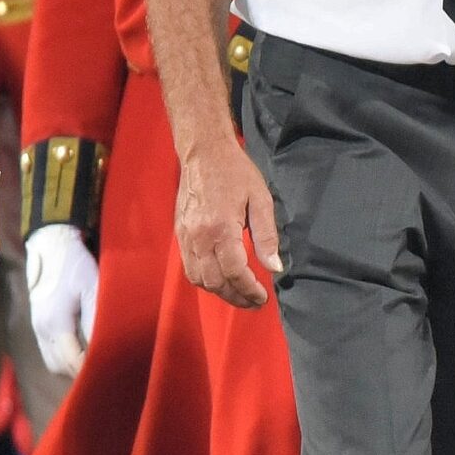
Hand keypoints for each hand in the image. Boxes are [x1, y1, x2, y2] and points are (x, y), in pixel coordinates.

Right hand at [26, 223, 99, 376]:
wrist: (51, 246)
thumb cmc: (75, 265)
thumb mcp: (92, 288)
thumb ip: (95, 319)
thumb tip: (102, 346)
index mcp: (55, 323)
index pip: (71, 360)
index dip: (88, 369)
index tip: (107, 371)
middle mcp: (42, 329)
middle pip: (59, 366)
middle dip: (78, 371)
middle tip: (102, 369)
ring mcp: (37, 326)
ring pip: (52, 360)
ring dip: (69, 365)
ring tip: (92, 362)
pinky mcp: (37, 322)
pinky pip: (48, 350)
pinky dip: (62, 355)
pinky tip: (80, 350)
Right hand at [175, 137, 280, 310]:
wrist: (204, 153)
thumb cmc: (236, 173)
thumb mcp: (261, 199)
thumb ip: (267, 236)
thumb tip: (274, 267)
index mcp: (221, 229)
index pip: (234, 272)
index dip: (249, 290)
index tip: (263, 297)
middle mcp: (199, 237)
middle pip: (215, 282)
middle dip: (236, 297)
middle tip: (254, 301)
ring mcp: (185, 237)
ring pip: (199, 279)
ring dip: (220, 292)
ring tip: (240, 294)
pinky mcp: (179, 235)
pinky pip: (189, 267)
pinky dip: (205, 280)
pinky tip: (221, 279)